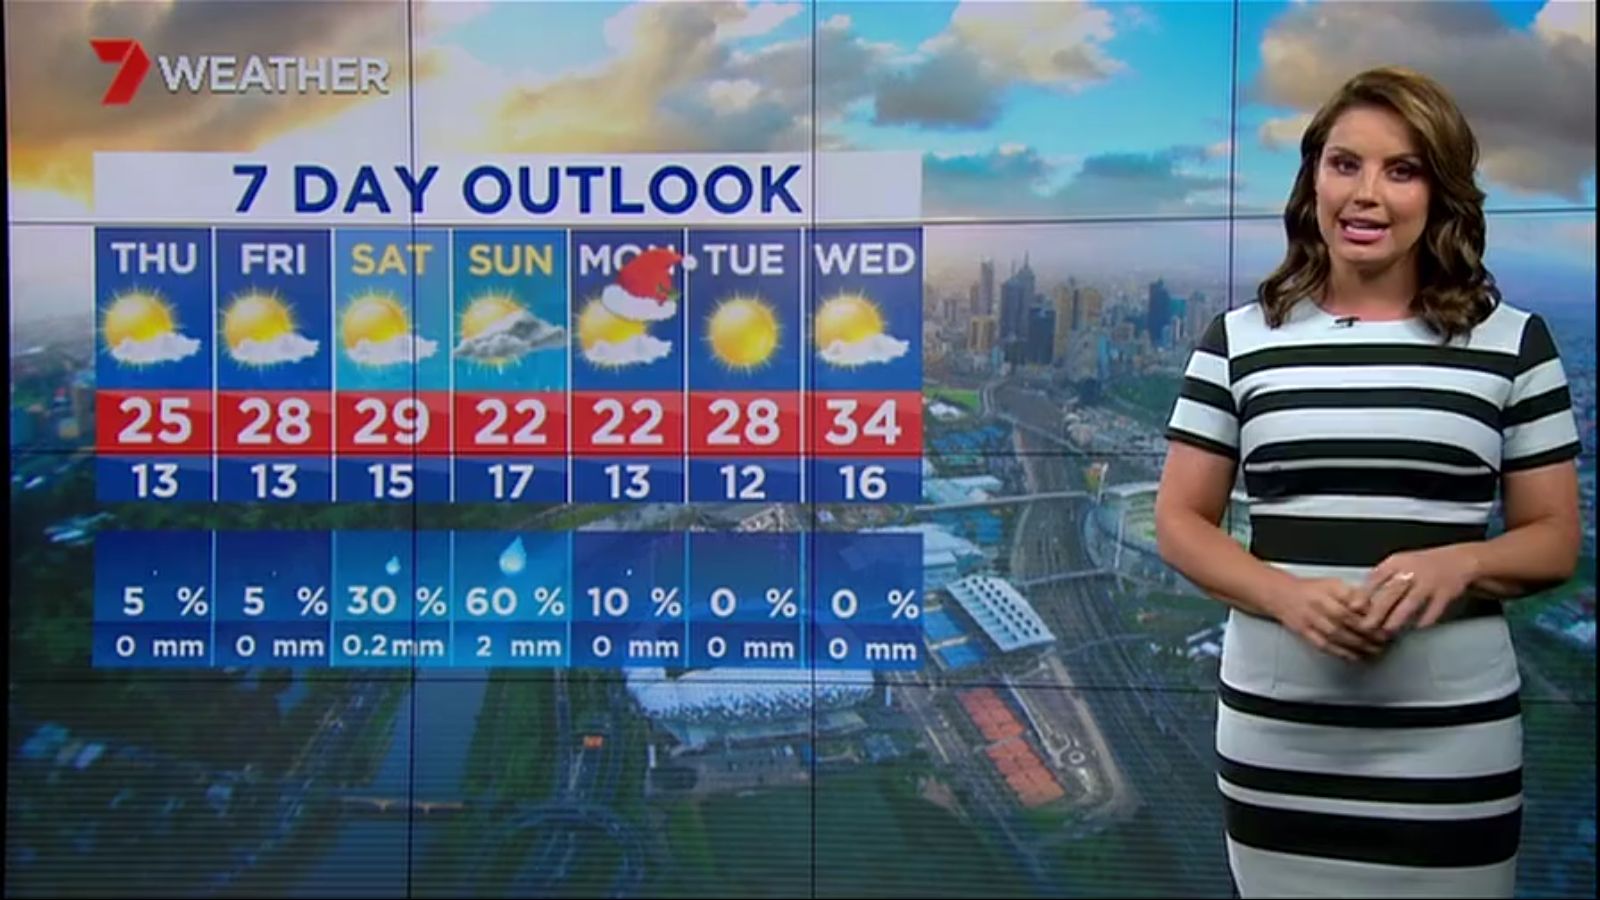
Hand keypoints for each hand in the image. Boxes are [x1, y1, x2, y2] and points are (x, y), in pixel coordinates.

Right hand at [1266, 577, 1387, 661]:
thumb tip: (1374, 606)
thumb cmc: (1310, 590)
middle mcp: (1318, 603)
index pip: (1351, 601)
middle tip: (1384, 640)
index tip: (1384, 621)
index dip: (1368, 613)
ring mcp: (1310, 619)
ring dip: (1357, 644)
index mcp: (1328, 588)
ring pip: (1336, 634)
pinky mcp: (1304, 632)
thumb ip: (1353, 594)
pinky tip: (1355, 657)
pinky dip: (1340, 652)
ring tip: (1375, 650)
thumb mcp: (1333, 584)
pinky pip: (1324, 644)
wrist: (1280, 595)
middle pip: (1345, 619)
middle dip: (1367, 632)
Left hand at [1359, 545, 1481, 635]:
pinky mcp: (1446, 592)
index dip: (1363, 592)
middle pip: (1391, 592)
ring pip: (1411, 602)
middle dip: (1377, 611)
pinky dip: (1425, 619)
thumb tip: (1359, 597)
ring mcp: (1430, 581)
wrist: (1459, 560)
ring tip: (1387, 630)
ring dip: (1398, 617)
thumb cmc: (1423, 565)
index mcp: (1397, 562)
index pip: (1376, 576)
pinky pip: (1434, 608)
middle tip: (1365, 626)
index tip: (1353, 607)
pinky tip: (1416, 628)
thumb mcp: (1400, 563)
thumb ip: (1382, 578)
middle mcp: (1412, 570)